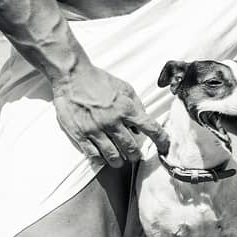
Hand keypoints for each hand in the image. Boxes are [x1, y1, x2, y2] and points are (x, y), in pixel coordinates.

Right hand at [51, 63, 169, 165]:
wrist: (72, 76)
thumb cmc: (98, 80)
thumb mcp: (124, 87)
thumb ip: (136, 106)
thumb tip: (142, 126)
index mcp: (126, 108)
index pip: (151, 129)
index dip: (161, 141)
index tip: (164, 147)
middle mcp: (113, 121)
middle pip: (131, 148)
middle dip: (135, 154)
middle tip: (134, 154)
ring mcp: (96, 129)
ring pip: (113, 156)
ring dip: (119, 161)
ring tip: (119, 159)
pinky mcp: (81, 135)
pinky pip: (94, 156)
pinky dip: (101, 160)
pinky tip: (102, 158)